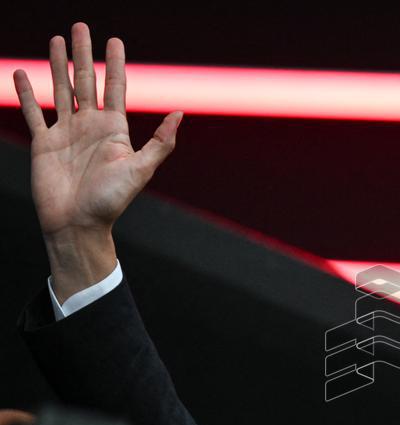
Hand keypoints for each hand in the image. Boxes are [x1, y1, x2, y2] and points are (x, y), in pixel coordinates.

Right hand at [11, 22, 182, 301]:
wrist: (79, 225)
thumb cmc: (112, 201)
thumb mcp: (141, 170)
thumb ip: (160, 142)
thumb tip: (181, 114)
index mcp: (114, 130)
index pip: (115, 88)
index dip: (114, 64)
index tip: (114, 41)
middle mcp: (90, 127)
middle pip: (85, 81)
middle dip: (83, 54)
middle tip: (81, 26)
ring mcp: (66, 133)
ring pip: (60, 90)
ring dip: (57, 65)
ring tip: (56, 39)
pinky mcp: (44, 144)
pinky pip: (35, 113)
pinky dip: (28, 94)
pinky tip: (22, 73)